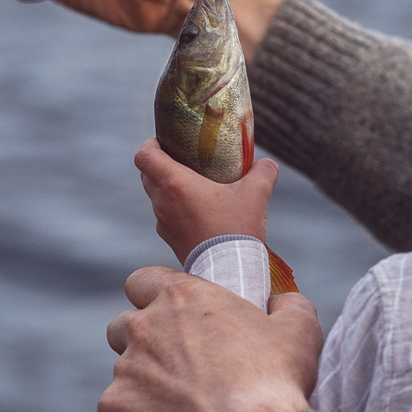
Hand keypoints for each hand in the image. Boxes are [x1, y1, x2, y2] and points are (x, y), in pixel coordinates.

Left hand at [99, 267, 320, 411]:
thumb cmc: (274, 381)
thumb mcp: (299, 329)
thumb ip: (287, 303)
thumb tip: (280, 301)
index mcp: (181, 297)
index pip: (142, 281)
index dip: (155, 298)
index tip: (174, 318)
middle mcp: (144, 327)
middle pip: (123, 325)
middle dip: (144, 342)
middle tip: (178, 367)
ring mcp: (125, 369)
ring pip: (122, 371)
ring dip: (143, 384)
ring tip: (180, 407)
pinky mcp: (114, 411)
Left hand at [136, 138, 278, 261]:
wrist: (228, 269)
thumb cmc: (237, 228)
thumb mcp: (256, 194)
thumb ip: (263, 172)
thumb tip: (267, 164)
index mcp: (175, 184)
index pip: (144, 156)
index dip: (150, 144)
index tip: (165, 141)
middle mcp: (162, 202)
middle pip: (146, 174)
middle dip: (159, 163)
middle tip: (182, 159)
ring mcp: (163, 222)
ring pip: (155, 196)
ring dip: (167, 187)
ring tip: (193, 185)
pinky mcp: (169, 238)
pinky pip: (165, 216)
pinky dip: (175, 208)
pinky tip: (198, 211)